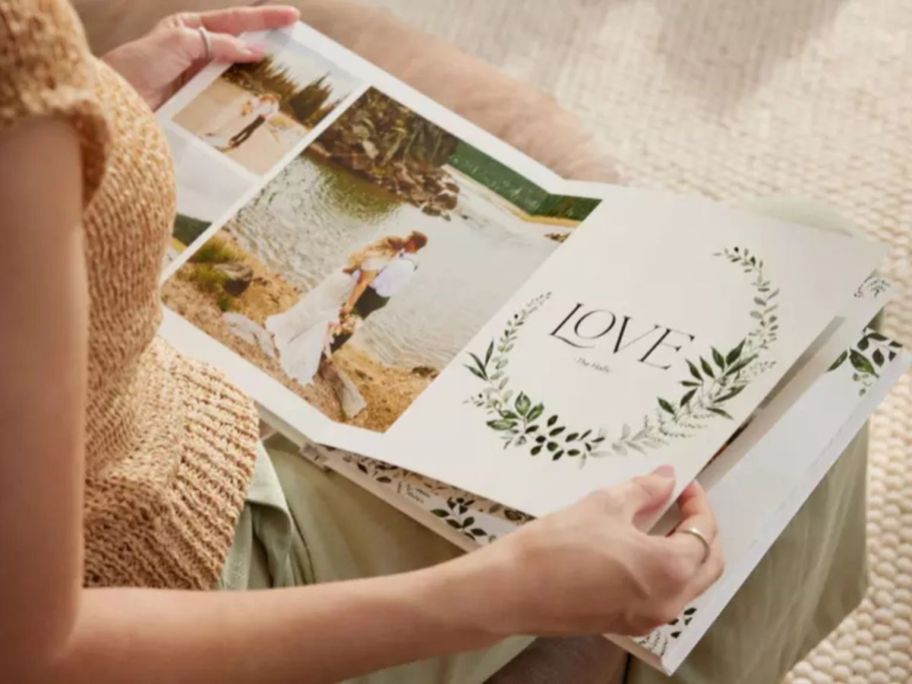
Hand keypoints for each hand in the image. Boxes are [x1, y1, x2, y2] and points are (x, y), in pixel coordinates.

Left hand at [103, 6, 298, 110]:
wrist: (117, 101)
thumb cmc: (137, 64)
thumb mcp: (178, 43)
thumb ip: (216, 44)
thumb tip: (253, 51)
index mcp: (190, 28)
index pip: (235, 20)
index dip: (265, 19)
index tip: (293, 17)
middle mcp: (197, 51)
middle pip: (241, 45)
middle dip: (269, 45)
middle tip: (299, 47)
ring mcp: (199, 78)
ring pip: (238, 73)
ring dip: (260, 75)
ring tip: (287, 77)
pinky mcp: (199, 102)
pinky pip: (228, 97)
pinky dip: (245, 98)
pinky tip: (261, 101)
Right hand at [448, 468, 722, 637]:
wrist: (512, 590)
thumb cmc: (558, 545)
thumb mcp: (605, 505)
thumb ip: (645, 490)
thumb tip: (666, 479)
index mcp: (670, 569)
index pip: (703, 532)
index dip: (697, 503)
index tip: (682, 484)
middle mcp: (668, 601)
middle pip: (707, 566)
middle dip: (701, 532)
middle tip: (680, 504)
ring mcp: (648, 618)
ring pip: (687, 585)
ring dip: (683, 554)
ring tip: (659, 523)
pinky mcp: (626, 624)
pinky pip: (661, 597)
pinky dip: (663, 572)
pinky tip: (637, 549)